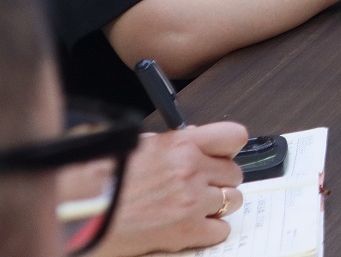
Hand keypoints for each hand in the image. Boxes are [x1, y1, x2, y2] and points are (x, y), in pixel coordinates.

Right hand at [86, 122, 247, 256]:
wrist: (79, 210)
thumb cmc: (99, 179)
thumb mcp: (138, 148)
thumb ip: (171, 144)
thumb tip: (192, 139)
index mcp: (180, 144)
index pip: (232, 136)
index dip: (229, 149)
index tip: (223, 157)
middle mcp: (191, 169)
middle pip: (234, 173)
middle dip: (220, 181)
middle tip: (202, 188)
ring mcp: (192, 200)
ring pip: (232, 200)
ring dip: (218, 205)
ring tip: (197, 209)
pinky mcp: (186, 230)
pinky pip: (220, 229)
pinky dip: (211, 231)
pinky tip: (193, 229)